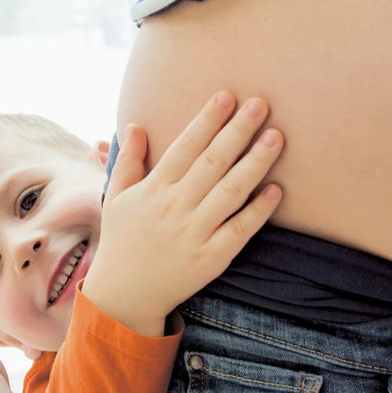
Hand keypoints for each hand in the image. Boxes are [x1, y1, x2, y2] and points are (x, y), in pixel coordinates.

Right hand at [84, 91, 283, 334]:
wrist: (124, 296)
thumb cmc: (123, 241)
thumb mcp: (115, 198)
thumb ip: (128, 161)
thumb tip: (134, 125)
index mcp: (154, 189)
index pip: (185, 146)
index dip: (207, 120)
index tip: (227, 96)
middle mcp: (175, 207)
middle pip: (212, 162)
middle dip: (237, 131)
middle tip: (261, 104)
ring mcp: (195, 233)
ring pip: (231, 191)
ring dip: (255, 163)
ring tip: (276, 137)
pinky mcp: (211, 258)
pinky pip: (240, 230)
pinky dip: (258, 210)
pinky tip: (276, 189)